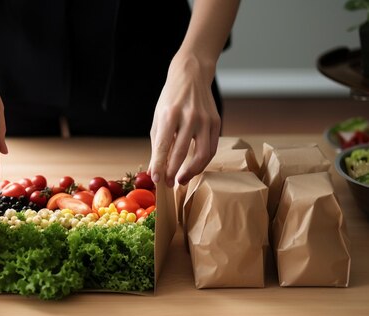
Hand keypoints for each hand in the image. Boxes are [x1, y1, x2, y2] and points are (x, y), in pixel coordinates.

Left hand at [148, 53, 220, 186]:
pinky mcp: (216, 122)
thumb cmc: (171, 100)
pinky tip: (193, 168)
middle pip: (181, 153)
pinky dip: (202, 162)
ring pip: (201, 155)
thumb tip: (154, 169)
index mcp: (170, 115)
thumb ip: (157, 145)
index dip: (159, 165)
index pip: (163, 146)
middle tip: (168, 184)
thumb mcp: (158, 118)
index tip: (156, 179)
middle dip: (173, 172)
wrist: (191, 76)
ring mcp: (205, 120)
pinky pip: (211, 149)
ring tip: (181, 180)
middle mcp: (189, 117)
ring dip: (191, 172)